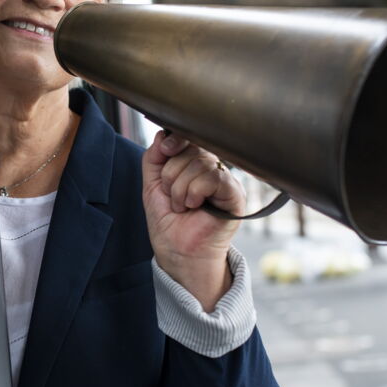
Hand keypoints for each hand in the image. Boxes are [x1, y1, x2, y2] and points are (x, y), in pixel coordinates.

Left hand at [141, 131, 245, 310]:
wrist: (176, 252)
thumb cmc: (168, 223)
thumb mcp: (152, 185)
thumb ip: (154, 158)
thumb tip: (163, 134)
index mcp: (194, 164)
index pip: (189, 137)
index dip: (176, 139)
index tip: (164, 150)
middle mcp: (212, 169)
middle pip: (192, 149)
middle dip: (171, 175)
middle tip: (173, 198)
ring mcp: (225, 181)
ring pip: (201, 163)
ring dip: (181, 188)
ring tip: (183, 206)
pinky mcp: (234, 194)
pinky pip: (214, 177)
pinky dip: (196, 191)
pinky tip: (195, 206)